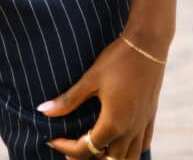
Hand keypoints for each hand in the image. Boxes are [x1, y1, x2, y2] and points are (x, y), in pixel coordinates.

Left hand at [37, 34, 165, 158]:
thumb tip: (43, 110)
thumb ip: (68, 100)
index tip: (52, 140)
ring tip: (94, 149)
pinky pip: (143, 145)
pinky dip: (130, 150)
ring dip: (110, 158)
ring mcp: (142, 125)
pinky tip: (120, 141)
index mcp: (113, 123)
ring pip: (130, 159)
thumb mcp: (90, 79)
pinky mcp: (150, 117)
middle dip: (88, 158)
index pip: (86, 149)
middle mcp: (130, 130)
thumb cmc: (117, 59)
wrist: (147, 44)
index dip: (66, 147)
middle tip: (71, 147)